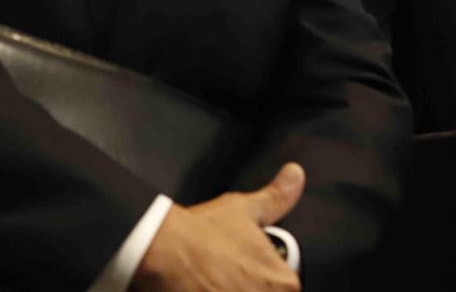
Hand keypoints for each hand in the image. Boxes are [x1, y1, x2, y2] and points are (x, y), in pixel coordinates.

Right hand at [132, 162, 305, 290]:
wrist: (160, 250)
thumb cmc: (202, 233)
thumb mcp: (246, 209)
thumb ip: (277, 197)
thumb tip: (295, 175)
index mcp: (283, 284)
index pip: (287, 291)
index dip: (265, 282)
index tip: (246, 275)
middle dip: (246, 289)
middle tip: (225, 280)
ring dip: (228, 291)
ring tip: (209, 283)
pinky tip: (200, 289)